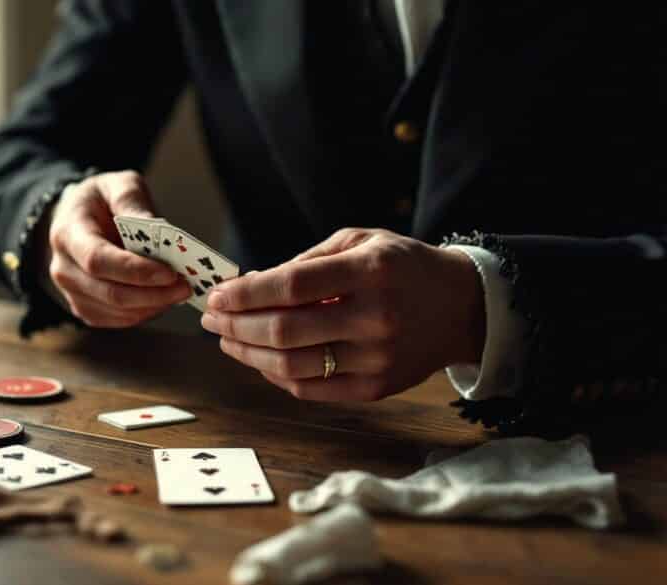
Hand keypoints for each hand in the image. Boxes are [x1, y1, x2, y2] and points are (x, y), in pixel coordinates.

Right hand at [44, 170, 191, 326]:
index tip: (169, 273)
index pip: (98, 261)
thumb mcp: (117, 185)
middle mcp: (64, 269)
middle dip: (153, 294)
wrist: (76, 218)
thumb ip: (134, 203)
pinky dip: (145, 311)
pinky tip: (162, 297)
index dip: (135, 271)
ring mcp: (71, 293)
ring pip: (117, 312)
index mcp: (68, 234)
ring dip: (154, 305)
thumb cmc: (100, 201)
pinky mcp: (85, 308)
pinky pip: (118, 320)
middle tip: (185, 286)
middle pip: (110, 293)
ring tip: (179, 290)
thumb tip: (160, 230)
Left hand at [200, 228, 484, 400]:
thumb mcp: (360, 242)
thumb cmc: (402, 267)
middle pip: (284, 331)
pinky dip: (276, 376)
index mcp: (369, 272)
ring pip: (291, 366)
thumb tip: (250, 285)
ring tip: (227, 340)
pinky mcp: (376, 388)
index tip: (217, 295)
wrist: (462, 306)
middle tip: (211, 319)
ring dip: (247, 355)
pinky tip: (259, 360)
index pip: (291, 287)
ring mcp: (377, 358)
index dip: (246, 294)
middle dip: (235, 326)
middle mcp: (375, 318)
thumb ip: (305, 262)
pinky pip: (310, 389)